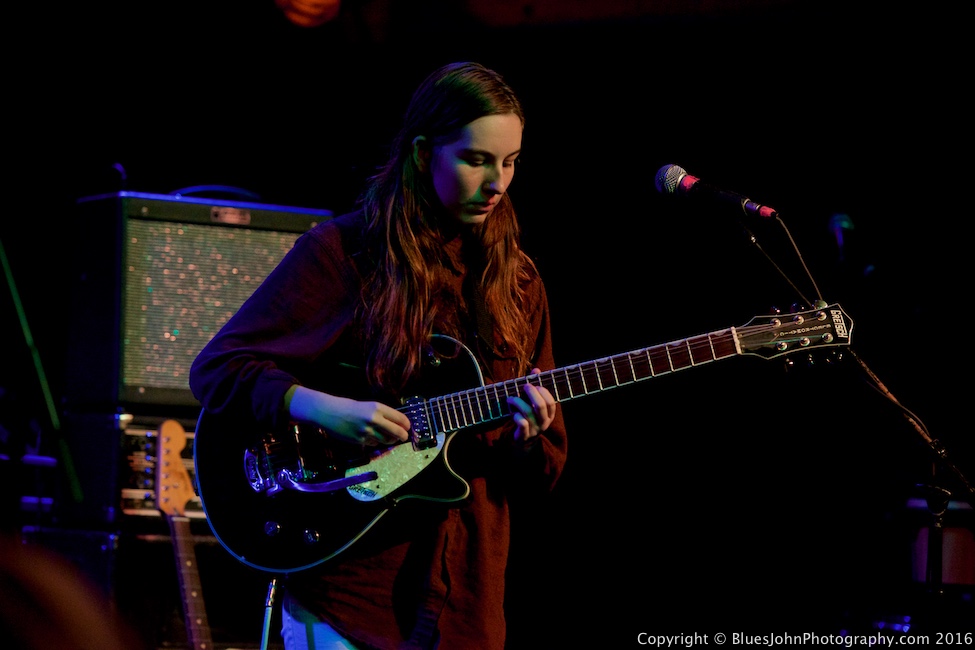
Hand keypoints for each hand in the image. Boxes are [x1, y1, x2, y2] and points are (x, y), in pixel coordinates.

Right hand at [286, 385, 411, 446]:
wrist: (328, 412)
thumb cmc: (348, 406)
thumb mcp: (368, 406)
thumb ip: (382, 414)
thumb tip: (397, 424)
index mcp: (377, 407)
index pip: (400, 418)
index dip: (407, 424)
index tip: (408, 427)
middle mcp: (374, 419)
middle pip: (397, 432)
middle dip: (403, 436)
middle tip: (404, 437)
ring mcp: (367, 430)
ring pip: (386, 440)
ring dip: (390, 441)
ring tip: (389, 438)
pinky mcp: (360, 440)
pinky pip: (374, 444)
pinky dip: (375, 442)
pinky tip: (371, 437)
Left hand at [506, 368, 556, 443]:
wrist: (524, 439)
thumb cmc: (528, 416)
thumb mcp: (533, 403)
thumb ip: (535, 387)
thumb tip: (536, 369)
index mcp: (549, 415)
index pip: (551, 403)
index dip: (544, 392)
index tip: (536, 385)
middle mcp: (544, 422)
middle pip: (540, 406)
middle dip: (531, 393)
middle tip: (525, 386)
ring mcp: (534, 429)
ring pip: (528, 412)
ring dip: (518, 402)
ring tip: (511, 398)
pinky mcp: (524, 435)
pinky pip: (522, 424)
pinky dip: (516, 416)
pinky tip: (513, 413)